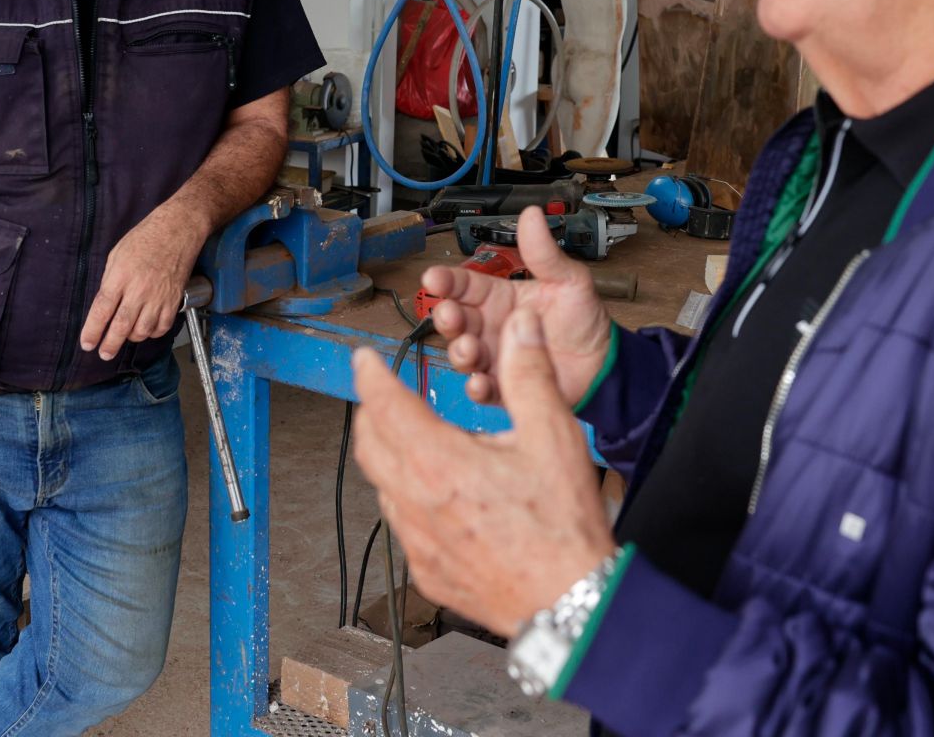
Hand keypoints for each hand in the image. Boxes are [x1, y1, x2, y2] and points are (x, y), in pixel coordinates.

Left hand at [81, 205, 205, 358]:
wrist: (178, 230)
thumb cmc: (146, 238)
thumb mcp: (117, 254)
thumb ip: (110, 281)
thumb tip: (105, 304)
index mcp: (120, 276)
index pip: (102, 310)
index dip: (93, 330)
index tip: (87, 344)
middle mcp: (139, 290)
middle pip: (121, 326)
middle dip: (110, 344)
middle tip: (104, 353)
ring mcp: (158, 297)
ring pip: (142, 330)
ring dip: (131, 338)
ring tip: (125, 336)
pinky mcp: (174, 300)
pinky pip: (162, 326)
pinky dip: (152, 332)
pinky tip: (146, 328)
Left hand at [352, 308, 616, 634]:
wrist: (570, 604)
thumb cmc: (562, 528)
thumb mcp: (552, 435)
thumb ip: (529, 374)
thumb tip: (521, 329)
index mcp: (439, 463)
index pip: (385, 406)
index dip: (370, 377)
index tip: (363, 360)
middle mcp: (416, 503)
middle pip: (369, 447)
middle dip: (370, 414)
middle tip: (379, 395)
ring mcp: (418, 543)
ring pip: (382, 488)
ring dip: (387, 457)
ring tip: (407, 441)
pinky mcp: (428, 572)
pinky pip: (401, 526)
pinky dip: (404, 499)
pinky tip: (431, 495)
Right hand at [423, 207, 613, 406]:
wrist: (604, 363)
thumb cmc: (583, 320)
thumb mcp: (568, 280)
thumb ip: (544, 253)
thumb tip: (532, 216)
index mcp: (500, 297)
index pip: (464, 285)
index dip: (447, 281)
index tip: (434, 278)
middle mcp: (491, 326)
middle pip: (455, 319)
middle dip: (446, 316)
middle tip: (449, 314)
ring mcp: (495, 357)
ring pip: (463, 354)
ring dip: (460, 351)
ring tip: (469, 347)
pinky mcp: (504, 387)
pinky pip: (483, 389)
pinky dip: (477, 387)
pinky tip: (481, 381)